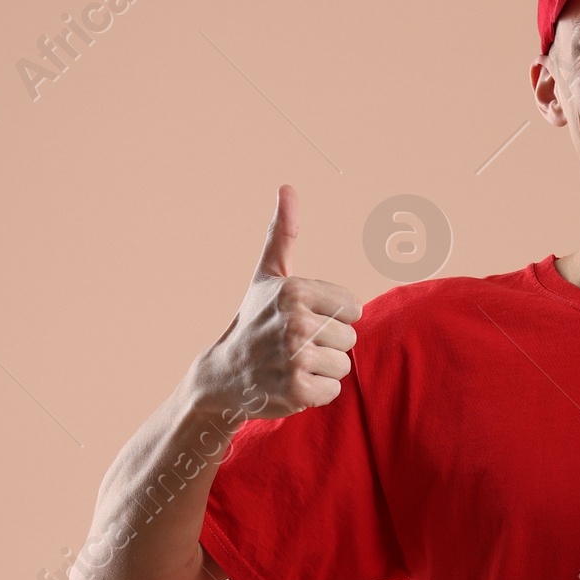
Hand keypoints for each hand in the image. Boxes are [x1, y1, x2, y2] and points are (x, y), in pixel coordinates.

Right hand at [205, 183, 360, 422]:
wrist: (225, 373)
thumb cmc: (254, 320)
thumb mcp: (267, 274)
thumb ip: (283, 233)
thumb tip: (287, 187)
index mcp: (295, 290)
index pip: (353, 308)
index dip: (334, 316)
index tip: (306, 319)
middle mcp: (296, 321)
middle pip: (350, 338)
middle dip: (328, 345)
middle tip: (295, 345)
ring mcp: (296, 357)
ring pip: (343, 366)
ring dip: (323, 370)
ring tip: (293, 364)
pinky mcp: (297, 389)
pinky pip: (333, 391)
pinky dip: (316, 392)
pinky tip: (291, 383)